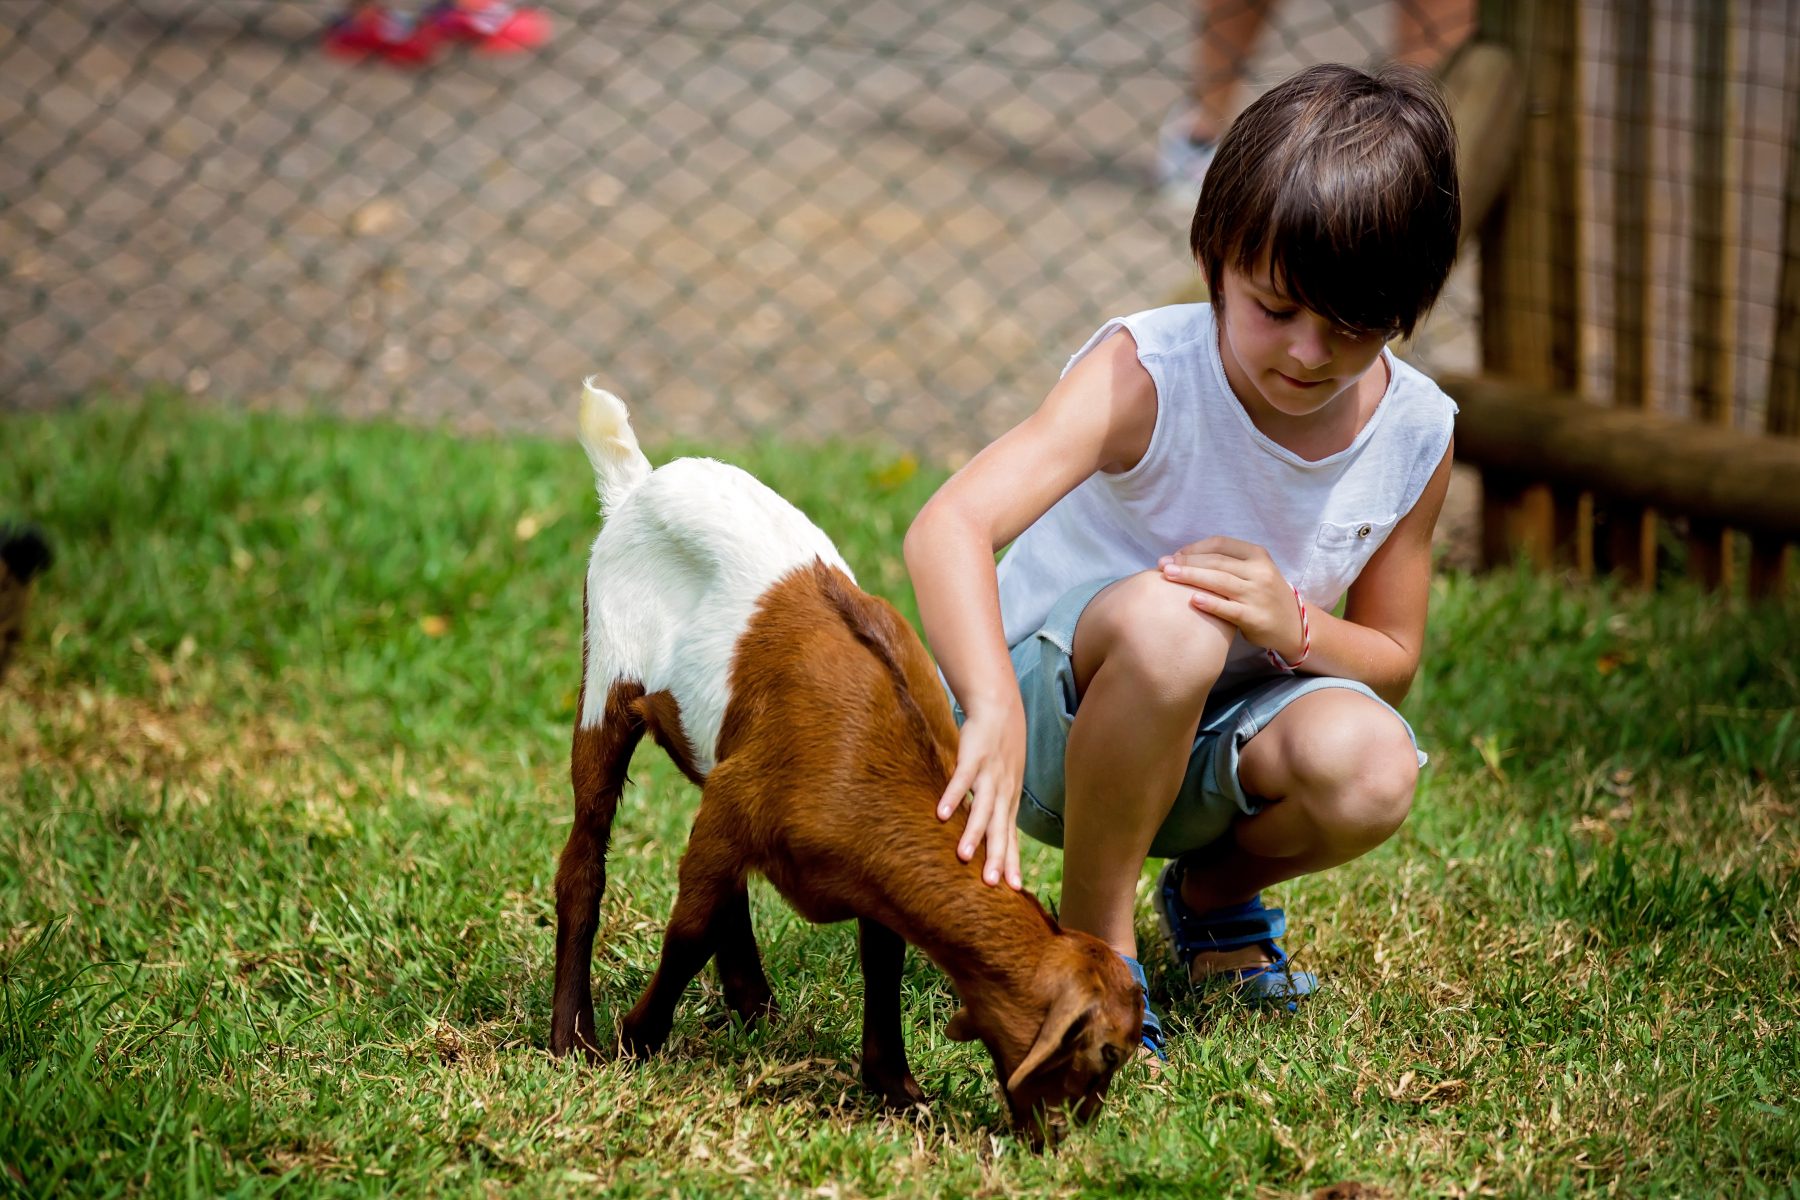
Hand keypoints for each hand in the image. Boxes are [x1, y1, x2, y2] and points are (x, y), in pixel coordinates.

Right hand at [935, 700, 1025, 888]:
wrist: (1000, 707)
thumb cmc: (1000, 748)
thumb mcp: (1004, 781)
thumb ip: (996, 807)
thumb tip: (988, 835)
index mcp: (1009, 800)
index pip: (1011, 837)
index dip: (1012, 862)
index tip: (1013, 890)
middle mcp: (1003, 792)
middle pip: (1000, 829)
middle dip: (997, 857)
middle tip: (991, 885)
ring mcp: (989, 774)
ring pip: (982, 808)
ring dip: (974, 833)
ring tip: (964, 857)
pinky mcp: (973, 756)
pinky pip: (962, 780)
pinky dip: (952, 797)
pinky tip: (940, 814)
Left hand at [1158, 536, 1302, 659]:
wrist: (1294, 625)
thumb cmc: (1264, 595)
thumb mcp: (1254, 571)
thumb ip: (1229, 563)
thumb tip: (1185, 558)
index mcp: (1257, 555)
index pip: (1221, 544)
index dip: (1195, 548)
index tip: (1175, 555)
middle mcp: (1259, 571)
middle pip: (1217, 562)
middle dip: (1187, 562)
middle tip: (1162, 564)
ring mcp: (1257, 594)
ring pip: (1220, 581)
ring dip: (1191, 577)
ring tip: (1168, 576)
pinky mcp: (1255, 617)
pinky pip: (1228, 608)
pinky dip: (1210, 603)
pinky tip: (1192, 600)